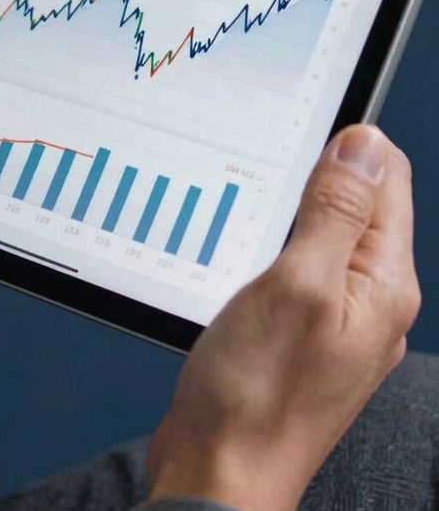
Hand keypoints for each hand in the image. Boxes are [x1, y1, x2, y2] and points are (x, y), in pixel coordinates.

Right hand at [147, 125, 419, 510]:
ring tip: (260, 207)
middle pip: (360, 205)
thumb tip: (363, 145)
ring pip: (326, 235)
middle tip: (271, 175)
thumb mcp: (297, 285)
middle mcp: (370, 300)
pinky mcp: (302, 331)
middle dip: (321, 176)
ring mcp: (337, 318)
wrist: (219, 472)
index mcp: (382, 284)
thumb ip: (335, 212)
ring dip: (295, 211)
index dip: (348, 146)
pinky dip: (279, 246)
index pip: (387, 182)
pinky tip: (252, 252)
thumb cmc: (255, 396)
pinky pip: (302, 266)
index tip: (300, 136)